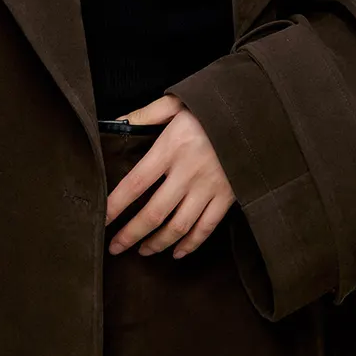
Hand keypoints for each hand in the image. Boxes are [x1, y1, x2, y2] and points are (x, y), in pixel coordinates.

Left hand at [104, 93, 235, 258]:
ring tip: (142, 251)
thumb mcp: (176, 103)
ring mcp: (209, 188)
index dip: (116, 205)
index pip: (135, 183)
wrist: (254, 114)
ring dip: (158, 243)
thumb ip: (145, 114)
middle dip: (131, 234)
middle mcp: (188, 172)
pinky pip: (206, 228)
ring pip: (179, 226)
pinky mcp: (227, 197)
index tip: (101, 219)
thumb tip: (117, 122)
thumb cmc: (210, 108)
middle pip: (154, 212)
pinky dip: (191, 244)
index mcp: (171, 148)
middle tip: (114, 247)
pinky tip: (176, 252)